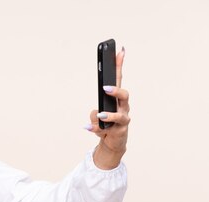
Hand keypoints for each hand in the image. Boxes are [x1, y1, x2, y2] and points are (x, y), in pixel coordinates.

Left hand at [87, 47, 130, 169]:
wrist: (112, 141)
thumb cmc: (106, 123)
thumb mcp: (97, 115)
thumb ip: (95, 114)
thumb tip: (97, 114)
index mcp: (117, 99)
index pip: (119, 79)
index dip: (120, 66)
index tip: (120, 51)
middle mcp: (123, 107)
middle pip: (125, 95)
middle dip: (116, 90)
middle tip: (105, 88)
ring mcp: (123, 119)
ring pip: (120, 115)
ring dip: (108, 115)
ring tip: (100, 115)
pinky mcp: (120, 131)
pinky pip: (107, 129)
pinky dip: (95, 128)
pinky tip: (87, 127)